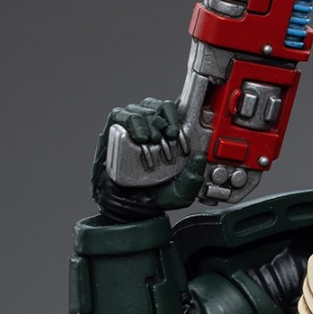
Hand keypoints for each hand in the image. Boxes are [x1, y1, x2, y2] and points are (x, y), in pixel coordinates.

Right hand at [90, 99, 204, 217]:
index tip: (177, 131)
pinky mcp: (113, 131)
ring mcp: (131, 129)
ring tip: (151, 138)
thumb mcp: (180, 192)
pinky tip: (140, 137)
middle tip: (167, 136)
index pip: (172, 111)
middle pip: (155, 106)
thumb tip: (199, 157)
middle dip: (163, 118)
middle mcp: (149, 129)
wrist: (129, 206)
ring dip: (148, 120)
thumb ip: (193, 178)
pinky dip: (131, 122)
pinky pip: (119, 116)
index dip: (175, 115)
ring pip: (138, 109)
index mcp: (166, 136)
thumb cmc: (154, 196)